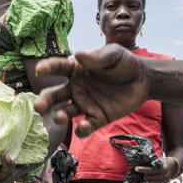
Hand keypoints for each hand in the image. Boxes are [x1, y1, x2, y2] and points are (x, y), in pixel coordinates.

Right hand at [33, 46, 149, 137]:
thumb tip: (78, 55)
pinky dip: (82, 128)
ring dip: (60, 116)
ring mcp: (85, 104)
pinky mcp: (97, 118)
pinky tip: (83, 125)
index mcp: (76, 70)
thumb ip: (97, 58)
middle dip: (45, 101)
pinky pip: (85, 126)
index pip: (58, 68)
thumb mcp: (113, 54)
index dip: (47, 68)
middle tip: (38, 106)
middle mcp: (75, 88)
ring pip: (65, 112)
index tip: (39, 70)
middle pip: (55, 95)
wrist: (143, 80)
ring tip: (59, 117)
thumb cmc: (124, 63)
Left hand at [135, 156, 175, 182]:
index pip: (150, 170)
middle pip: (149, 177)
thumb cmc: (163, 162)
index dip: (142, 169)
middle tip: (137, 171)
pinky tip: (146, 180)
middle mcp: (164, 176)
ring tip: (141, 176)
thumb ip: (151, 160)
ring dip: (144, 179)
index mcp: (163, 168)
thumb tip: (140, 159)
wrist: (173, 167)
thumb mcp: (158, 159)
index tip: (136, 168)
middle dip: (142, 174)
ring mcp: (164, 181)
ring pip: (150, 182)